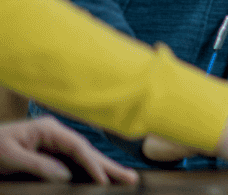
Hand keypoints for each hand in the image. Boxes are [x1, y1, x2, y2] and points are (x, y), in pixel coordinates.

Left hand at [0, 116, 137, 183]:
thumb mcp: (9, 156)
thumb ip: (38, 164)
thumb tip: (66, 175)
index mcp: (48, 129)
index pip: (78, 147)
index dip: (93, 164)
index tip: (105, 181)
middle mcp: (55, 134)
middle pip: (88, 150)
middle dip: (109, 165)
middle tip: (132, 178)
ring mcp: (53, 142)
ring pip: (83, 156)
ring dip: (103, 167)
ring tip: (126, 177)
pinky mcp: (49, 152)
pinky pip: (74, 162)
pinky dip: (89, 169)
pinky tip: (100, 175)